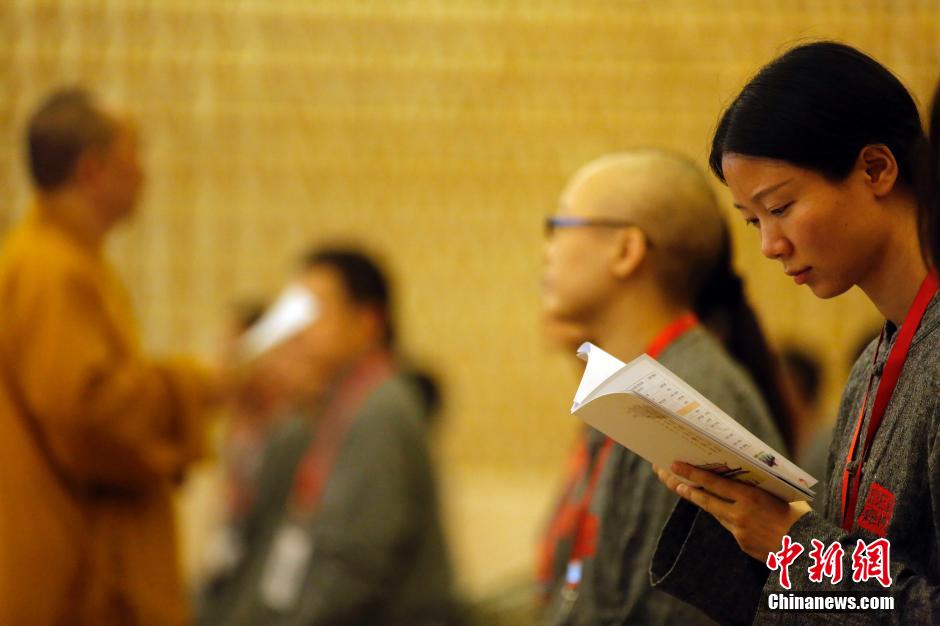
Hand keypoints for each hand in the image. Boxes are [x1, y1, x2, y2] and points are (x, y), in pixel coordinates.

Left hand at [653, 461, 810, 560]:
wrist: (809, 550)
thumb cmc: (799, 516)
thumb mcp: (778, 494)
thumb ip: (756, 487)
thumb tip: (739, 475)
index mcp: (751, 498)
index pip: (714, 483)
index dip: (692, 473)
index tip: (674, 465)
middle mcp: (740, 515)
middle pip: (706, 500)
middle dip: (686, 488)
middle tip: (670, 477)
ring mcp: (739, 532)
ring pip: (716, 513)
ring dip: (702, 501)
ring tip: (687, 490)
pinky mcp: (742, 544)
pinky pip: (730, 527)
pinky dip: (727, 518)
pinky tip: (726, 511)